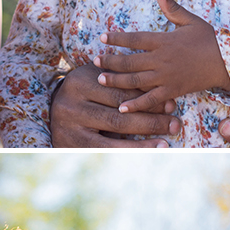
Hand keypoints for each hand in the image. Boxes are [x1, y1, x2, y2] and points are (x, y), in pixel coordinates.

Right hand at [49, 64, 180, 147]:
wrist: (54, 112)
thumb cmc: (86, 94)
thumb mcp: (98, 81)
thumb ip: (122, 83)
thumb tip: (161, 91)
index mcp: (80, 80)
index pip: (122, 89)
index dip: (148, 97)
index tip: (172, 103)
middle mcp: (72, 101)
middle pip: (120, 109)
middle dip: (151, 117)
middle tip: (175, 123)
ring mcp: (70, 123)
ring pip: (115, 129)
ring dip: (145, 136)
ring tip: (168, 140)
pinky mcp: (72, 143)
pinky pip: (108, 148)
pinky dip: (133, 149)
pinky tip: (152, 150)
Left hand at [94, 0, 229, 111]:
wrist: (227, 62)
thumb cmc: (210, 40)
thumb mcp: (191, 21)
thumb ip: (173, 8)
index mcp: (163, 41)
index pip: (134, 39)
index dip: (117, 39)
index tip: (103, 38)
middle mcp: (161, 59)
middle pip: (129, 62)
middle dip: (110, 62)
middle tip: (95, 61)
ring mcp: (165, 77)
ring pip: (135, 81)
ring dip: (116, 81)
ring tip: (100, 79)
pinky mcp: (172, 91)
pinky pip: (150, 100)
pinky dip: (135, 104)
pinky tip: (121, 107)